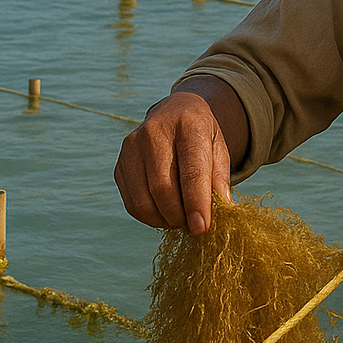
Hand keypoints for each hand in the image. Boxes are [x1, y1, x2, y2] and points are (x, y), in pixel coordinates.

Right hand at [113, 89, 232, 234]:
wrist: (174, 113)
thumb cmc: (201, 137)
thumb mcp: (219, 149)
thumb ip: (220, 179)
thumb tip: (222, 210)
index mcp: (188, 124)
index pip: (191, 171)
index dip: (196, 203)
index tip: (202, 228)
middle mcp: (154, 132)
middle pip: (163, 188)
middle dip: (179, 216)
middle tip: (193, 224)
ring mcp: (132, 147)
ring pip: (144, 200)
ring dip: (164, 220)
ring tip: (180, 217)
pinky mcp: (120, 164)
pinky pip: (132, 204)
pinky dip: (150, 217)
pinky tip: (164, 211)